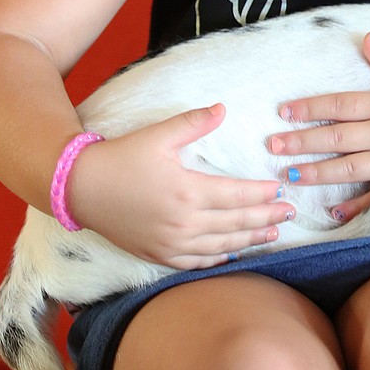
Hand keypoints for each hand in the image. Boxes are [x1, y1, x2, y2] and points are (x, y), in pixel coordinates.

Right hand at [66, 105, 295, 268]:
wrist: (80, 188)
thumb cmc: (120, 158)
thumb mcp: (158, 135)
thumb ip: (194, 123)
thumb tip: (223, 108)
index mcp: (187, 191)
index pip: (238, 195)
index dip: (262, 194)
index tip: (280, 189)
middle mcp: (183, 223)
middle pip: (237, 223)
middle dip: (266, 217)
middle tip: (290, 212)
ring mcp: (171, 243)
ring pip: (222, 245)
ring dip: (250, 239)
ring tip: (272, 232)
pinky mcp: (158, 255)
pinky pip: (197, 261)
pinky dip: (220, 257)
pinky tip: (234, 252)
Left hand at [267, 34, 369, 211]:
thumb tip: (367, 39)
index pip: (340, 104)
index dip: (310, 108)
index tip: (283, 112)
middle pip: (336, 137)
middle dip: (301, 142)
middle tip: (272, 146)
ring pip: (349, 168)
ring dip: (317, 173)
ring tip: (290, 176)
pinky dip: (356, 207)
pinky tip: (334, 214)